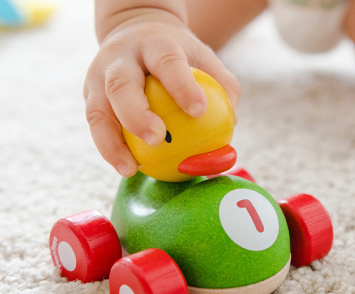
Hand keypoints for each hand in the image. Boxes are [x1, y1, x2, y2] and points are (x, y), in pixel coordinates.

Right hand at [84, 9, 240, 176]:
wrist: (132, 32)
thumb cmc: (172, 52)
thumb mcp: (199, 55)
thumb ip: (220, 83)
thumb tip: (232, 123)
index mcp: (153, 44)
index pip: (167, 62)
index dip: (181, 85)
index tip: (198, 110)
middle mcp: (120, 59)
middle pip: (121, 86)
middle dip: (136, 114)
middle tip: (157, 140)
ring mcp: (98, 78)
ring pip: (97, 112)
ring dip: (112, 144)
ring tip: (130, 169)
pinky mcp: (89, 96)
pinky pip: (97, 127)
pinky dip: (109, 149)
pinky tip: (126, 167)